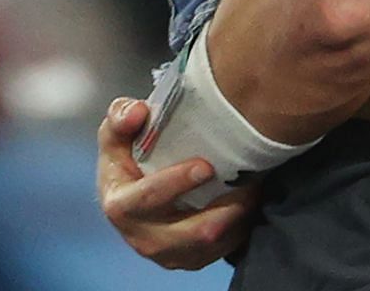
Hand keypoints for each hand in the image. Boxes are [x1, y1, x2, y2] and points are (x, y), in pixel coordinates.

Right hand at [97, 96, 256, 269]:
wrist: (134, 193)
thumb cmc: (129, 158)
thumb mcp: (117, 133)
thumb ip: (122, 117)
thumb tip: (139, 112)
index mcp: (120, 205)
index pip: (147, 199)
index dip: (177, 183)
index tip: (206, 166)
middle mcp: (142, 237)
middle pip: (188, 233)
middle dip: (222, 208)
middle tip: (247, 182)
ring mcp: (167, 253)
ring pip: (210, 245)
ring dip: (236, 218)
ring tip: (252, 189)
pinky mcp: (189, 259)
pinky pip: (221, 251)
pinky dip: (239, 228)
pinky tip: (248, 203)